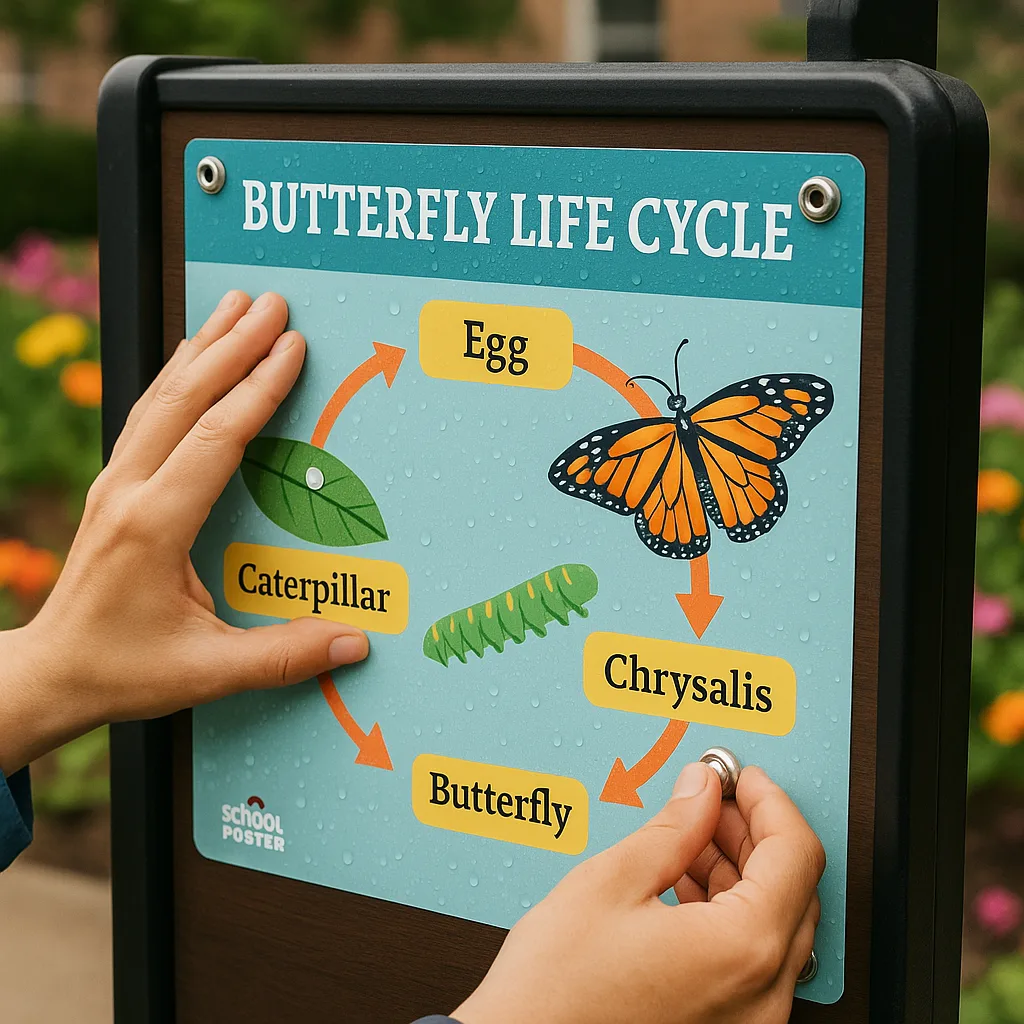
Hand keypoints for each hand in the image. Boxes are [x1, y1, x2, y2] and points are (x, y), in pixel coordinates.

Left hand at [0, 291, 368, 774]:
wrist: (49, 671)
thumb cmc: (122, 670)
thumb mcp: (208, 671)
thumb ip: (284, 655)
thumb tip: (354, 642)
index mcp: (155, 526)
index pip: (216, 438)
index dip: (258, 388)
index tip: (292, 346)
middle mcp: (128, 492)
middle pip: (184, 397)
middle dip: (231, 343)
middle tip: (272, 301)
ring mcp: (114, 484)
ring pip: (161, 396)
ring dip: (201, 346)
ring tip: (234, 305)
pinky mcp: (114, 487)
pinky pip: (148, 414)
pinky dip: (178, 375)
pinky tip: (195, 357)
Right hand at [454, 763, 823, 1023]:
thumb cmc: (556, 992)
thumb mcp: (612, 882)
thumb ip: (674, 827)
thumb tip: (703, 790)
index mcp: (743, 949)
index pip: (794, 852)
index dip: (769, 801)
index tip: (742, 777)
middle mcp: (762, 995)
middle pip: (793, 888)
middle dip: (754, 833)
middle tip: (713, 798)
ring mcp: (749, 1022)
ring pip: (774, 925)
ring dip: (742, 872)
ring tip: (692, 836)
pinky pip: (752, 961)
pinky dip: (731, 913)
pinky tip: (687, 885)